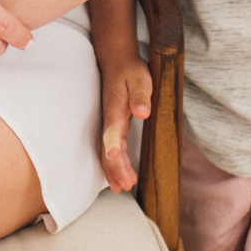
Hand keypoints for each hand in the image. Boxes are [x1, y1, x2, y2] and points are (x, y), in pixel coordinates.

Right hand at [98, 52, 151, 192]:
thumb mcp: (140, 79)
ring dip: (113, 170)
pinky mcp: (114, 125)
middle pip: (107, 149)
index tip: (113, 161)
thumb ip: (141, 95)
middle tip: (126, 186)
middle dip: (115, 169)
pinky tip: (120, 175)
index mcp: (115, 111)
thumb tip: (142, 112)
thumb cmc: (131, 71)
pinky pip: (110, 148)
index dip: (112, 150)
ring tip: (122, 188)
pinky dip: (113, 163)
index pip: (111, 135)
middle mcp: (109, 120)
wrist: (118, 62)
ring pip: (107, 151)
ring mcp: (110, 124)